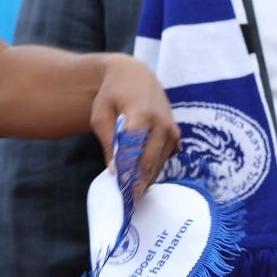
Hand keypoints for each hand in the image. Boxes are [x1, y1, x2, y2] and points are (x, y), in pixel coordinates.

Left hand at [94, 56, 180, 185]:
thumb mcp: (100, 115)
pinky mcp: (175, 134)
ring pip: (159, 162)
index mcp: (140, 116)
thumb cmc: (112, 94)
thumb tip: (114, 170)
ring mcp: (171, 129)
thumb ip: (108, 142)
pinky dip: (155, 169)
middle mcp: (161, 124)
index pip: (134, 151)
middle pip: (149, 160)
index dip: (127, 172)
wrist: (135, 76)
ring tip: (135, 195)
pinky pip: (166, 157)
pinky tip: (144, 179)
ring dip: (147, 179)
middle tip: (129, 201)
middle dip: (138, 182)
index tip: (121, 189)